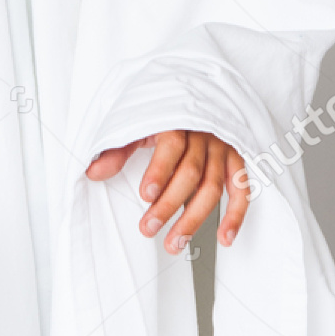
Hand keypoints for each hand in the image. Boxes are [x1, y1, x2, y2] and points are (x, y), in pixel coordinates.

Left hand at [85, 130, 248, 253]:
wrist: (198, 93)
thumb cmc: (164, 114)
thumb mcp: (137, 124)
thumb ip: (117, 148)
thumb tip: (93, 172)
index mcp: (178, 120)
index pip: (172, 145)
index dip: (159, 171)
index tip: (145, 195)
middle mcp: (204, 134)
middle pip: (191, 172)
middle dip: (169, 204)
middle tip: (149, 228)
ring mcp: (222, 147)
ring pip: (213, 186)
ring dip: (194, 218)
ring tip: (175, 242)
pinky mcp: (236, 159)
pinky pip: (242, 189)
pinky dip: (236, 215)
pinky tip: (223, 237)